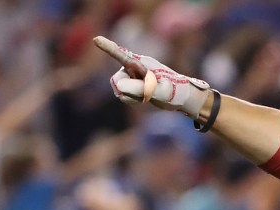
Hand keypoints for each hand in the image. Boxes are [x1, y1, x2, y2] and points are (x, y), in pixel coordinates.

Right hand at [93, 36, 210, 114]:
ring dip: (130, 97)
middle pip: (116, 80)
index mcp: (142, 63)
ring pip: (119, 89)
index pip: (122, 56)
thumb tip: (119, 87)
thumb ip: (140, 88)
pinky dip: (131, 99)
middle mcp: (135, 66)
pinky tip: (145, 98)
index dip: (108, 48)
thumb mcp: (159, 91)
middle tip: (145, 95)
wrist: (182, 97)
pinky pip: (123, 94)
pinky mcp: (133, 83)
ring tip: (148, 96)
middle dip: (126, 91)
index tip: (96, 39)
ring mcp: (133, 74)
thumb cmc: (174, 92)